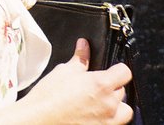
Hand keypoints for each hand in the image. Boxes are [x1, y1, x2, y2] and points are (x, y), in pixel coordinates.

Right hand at [19, 38, 133, 123]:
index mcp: (101, 84)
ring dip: (117, 105)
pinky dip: (110, 118)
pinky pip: (116, 123)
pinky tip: (95, 115)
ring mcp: (108, 121)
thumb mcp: (64, 71)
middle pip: (122, 90)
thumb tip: (84, 45)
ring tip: (100, 103)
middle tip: (95, 87)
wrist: (39, 119)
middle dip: (111, 87)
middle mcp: (109, 104)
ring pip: (125, 110)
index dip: (118, 69)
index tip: (111, 70)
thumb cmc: (49, 97)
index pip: (125, 72)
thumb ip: (80, 58)